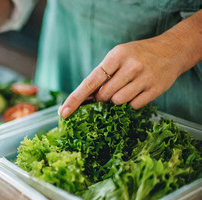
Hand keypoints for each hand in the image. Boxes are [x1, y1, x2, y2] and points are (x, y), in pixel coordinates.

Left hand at [59, 36, 187, 117]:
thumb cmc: (137, 55)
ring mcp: (144, 78)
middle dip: (103, 97)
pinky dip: (132, 103)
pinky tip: (139, 91)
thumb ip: (102, 75)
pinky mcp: (156, 90)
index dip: (75, 98)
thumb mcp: (118, 56)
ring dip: (117, 101)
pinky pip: (134, 106)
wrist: (172, 50)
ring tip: (127, 87)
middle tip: (113, 87)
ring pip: (118, 102)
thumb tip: (84, 99)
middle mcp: (130, 66)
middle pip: (104, 95)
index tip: (63, 112)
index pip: (90, 81)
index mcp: (116, 56)